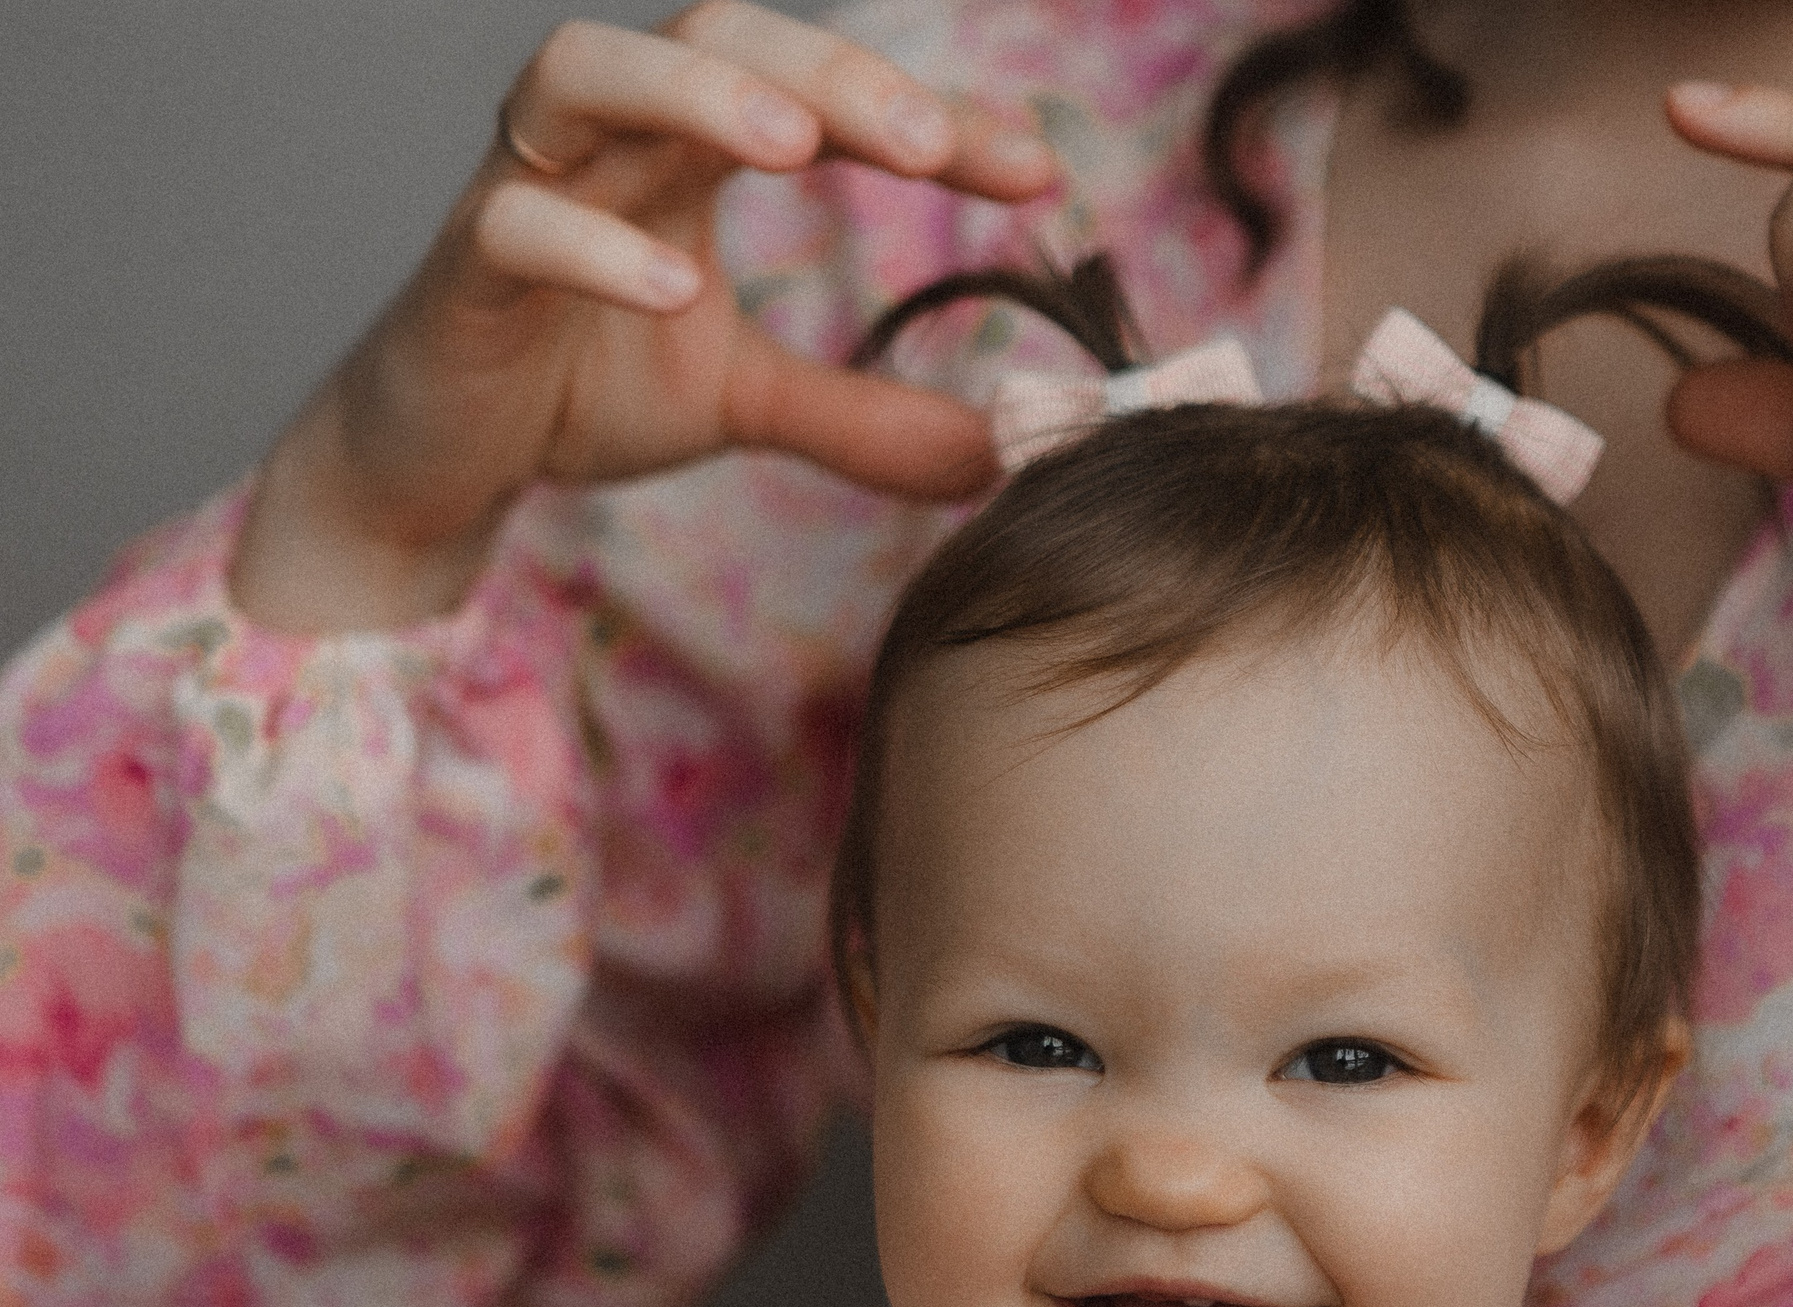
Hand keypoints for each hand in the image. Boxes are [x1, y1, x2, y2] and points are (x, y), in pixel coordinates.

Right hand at [234, 1, 1056, 633]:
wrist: (439, 461)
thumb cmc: (580, 386)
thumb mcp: (745, 402)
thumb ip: (860, 416)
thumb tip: (1002, 455)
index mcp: (687, 153)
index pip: (820, 95)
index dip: (933, 122)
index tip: (1035, 172)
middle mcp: (611, 142)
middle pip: (714, 36)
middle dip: (830, 74)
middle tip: (932, 143)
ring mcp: (526, 189)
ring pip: (586, 73)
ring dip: (696, 94)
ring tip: (796, 147)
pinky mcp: (462, 269)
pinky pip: (513, 222)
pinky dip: (591, 244)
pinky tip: (673, 289)